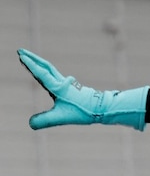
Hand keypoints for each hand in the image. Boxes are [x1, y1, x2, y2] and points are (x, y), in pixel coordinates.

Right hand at [18, 48, 148, 130]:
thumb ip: (45, 120)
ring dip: (39, 64)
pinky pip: (56, 76)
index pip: (41, 73)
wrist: (103, 108)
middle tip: (21, 51)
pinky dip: (47, 71)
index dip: (30, 64)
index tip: (21, 55)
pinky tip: (47, 76)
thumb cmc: (84, 112)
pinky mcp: (72, 88)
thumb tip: (31, 123)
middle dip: (32, 58)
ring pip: (51, 70)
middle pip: (45, 67)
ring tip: (30, 60)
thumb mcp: (61, 117)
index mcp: (58, 87)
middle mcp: (62, 83)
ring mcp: (68, 84)